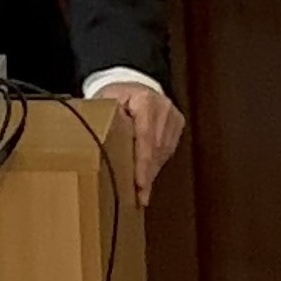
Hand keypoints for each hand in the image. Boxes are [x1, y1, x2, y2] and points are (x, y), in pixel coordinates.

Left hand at [99, 81, 184, 205]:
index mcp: (146, 100)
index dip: (142, 163)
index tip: (140, 184)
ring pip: (163, 152)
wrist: (133, 84)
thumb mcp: (104, 101)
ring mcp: (173, 117)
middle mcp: (164, 108)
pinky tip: (146, 176)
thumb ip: (106, 120)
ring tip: (142, 192)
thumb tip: (102, 141)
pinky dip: (155, 163)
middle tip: (139, 196)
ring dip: (151, 171)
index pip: (146, 138)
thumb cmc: (113, 95)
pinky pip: (167, 150)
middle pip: (156, 148)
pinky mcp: (178, 124)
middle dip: (146, 173)